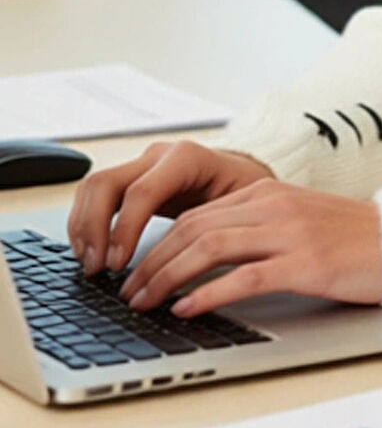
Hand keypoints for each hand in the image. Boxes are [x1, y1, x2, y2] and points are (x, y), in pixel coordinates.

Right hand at [68, 140, 274, 275]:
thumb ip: (213, 232)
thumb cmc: (250, 194)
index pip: (141, 191)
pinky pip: (97, 194)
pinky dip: (86, 222)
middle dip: (94, 228)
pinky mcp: (134, 178)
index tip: (117, 265)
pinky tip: (90, 251)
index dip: (124, 230)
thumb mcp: (241, 210)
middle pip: (107, 183)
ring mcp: (143, 164)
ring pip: (94, 186)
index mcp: (187, 158)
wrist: (250, 175)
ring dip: (83, 227)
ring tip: (89, 265)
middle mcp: (160, 155)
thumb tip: (186, 272)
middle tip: (96, 269)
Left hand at [117, 183, 381, 316]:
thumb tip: (204, 257)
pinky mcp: (306, 263)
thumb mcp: (298, 221)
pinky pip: (243, 277)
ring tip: (146, 303)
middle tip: (129, 293)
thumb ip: (257, 229)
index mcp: (268, 192)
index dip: (157, 244)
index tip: (136, 272)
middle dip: (152, 262)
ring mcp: (290, 233)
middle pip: (193, 229)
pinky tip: (188, 309)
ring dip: (168, 277)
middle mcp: (273, 205)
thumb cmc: (354, 240)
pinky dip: (207, 293)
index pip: (196, 214)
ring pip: (209, 248)